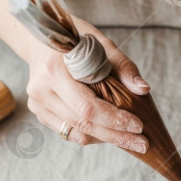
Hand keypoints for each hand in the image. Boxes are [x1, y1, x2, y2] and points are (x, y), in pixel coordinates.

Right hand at [23, 17, 149, 152]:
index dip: (114, 119)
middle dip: (116, 135)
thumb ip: (123, 66)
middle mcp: (41, 90)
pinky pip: (69, 132)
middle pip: (83, 124)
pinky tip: (110, 132)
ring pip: (76, 133)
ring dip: (106, 138)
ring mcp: (37, 104)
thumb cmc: (74, 38)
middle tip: (142, 142)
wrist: (40, 38)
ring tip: (129, 138)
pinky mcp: (39, 112)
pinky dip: (92, 135)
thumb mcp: (101, 43)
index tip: (139, 125)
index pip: (87, 106)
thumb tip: (143, 90)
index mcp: (53, 70)